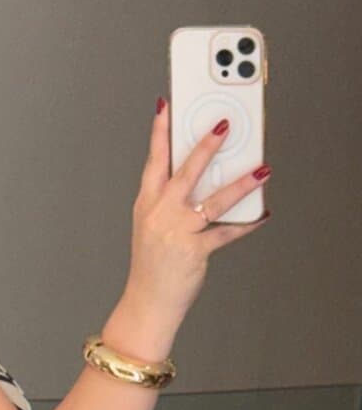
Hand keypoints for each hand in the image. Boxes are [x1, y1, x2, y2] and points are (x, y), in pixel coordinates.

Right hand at [128, 99, 269, 323]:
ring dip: (242, 183)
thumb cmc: (152, 264)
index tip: (166, 106)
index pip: (154, 161)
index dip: (159, 132)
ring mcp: (177, 231)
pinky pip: (226, 233)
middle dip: (206, 146)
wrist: (147, 303)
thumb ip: (173, 199)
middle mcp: (161, 214)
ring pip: (214, 200)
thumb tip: (208, 176)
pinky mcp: (194, 250)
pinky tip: (262, 215)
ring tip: (262, 168)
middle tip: (224, 125)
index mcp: (147, 204)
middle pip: (185, 172)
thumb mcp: (153, 226)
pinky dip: (247, 224)